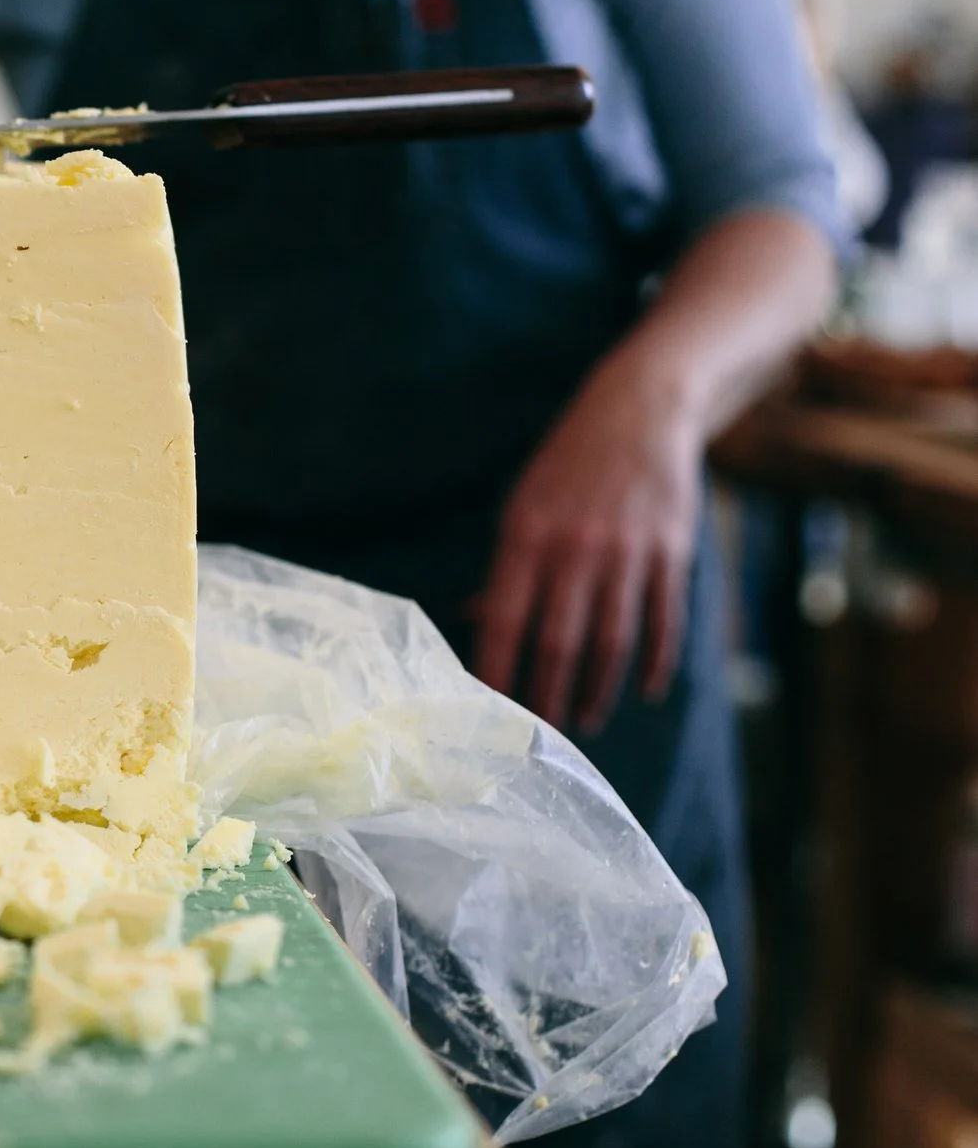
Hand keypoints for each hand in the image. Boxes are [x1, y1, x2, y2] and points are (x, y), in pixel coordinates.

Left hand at [473, 356, 704, 731]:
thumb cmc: (568, 466)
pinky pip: (662, 622)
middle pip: (558, 641)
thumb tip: (477, 619)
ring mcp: (626, 553)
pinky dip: (655, 663)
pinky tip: (646, 691)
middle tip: (540, 734)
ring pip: (610, 641)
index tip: (486, 708)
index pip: (504, 618)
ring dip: (597, 688)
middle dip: (546, 694)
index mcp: (526, 536)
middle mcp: (575, 548)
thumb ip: (507, 567)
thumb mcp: (524, 505)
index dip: (496, 668)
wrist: (641, 413)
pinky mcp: (670, 553)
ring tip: (584, 720)